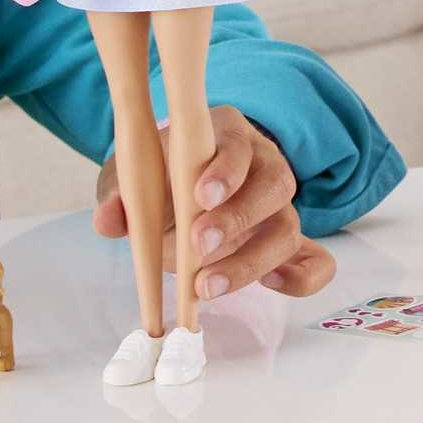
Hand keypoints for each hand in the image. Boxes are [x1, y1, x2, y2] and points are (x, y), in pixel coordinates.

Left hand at [91, 105, 335, 300]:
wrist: (175, 191)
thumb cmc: (158, 176)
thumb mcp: (132, 175)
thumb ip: (119, 196)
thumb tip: (107, 221)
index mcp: (227, 135)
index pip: (238, 145)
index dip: (224, 170)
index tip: (199, 195)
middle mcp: (263, 165)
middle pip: (274, 186)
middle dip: (237, 219)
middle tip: (198, 246)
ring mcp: (279, 207)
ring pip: (288, 227)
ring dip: (252, 261)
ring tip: (207, 286)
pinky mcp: (288, 244)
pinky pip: (316, 260)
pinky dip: (303, 277)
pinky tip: (272, 286)